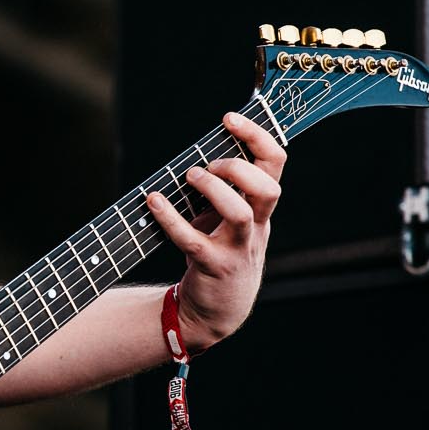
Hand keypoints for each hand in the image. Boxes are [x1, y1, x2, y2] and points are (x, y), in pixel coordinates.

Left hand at [145, 110, 285, 353]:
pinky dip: (171, 219)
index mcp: (262, 208)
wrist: (218, 310)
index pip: (276, 165)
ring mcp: (237, 249)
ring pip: (240, 214)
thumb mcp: (230, 218)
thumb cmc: (220, 251)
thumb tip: (201, 146)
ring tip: (190, 177)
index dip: (258, 137)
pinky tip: (152, 201)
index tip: (230, 118)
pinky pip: (193, 241)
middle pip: (268, 189)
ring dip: (214, 189)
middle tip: (208, 164)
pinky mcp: (212, 267)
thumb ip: (225, 186)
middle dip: (238, 167)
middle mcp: (256, 227)